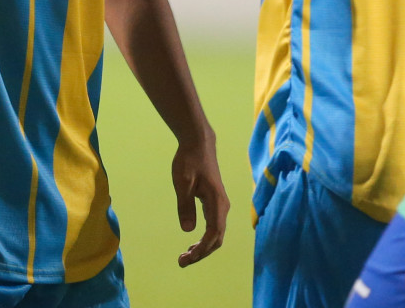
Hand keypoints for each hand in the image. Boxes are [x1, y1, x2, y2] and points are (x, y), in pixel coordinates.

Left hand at [171, 130, 227, 266]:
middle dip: (201, 253)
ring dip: (203, 247)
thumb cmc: (189, 160)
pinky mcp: (215, 202)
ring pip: (216, 234)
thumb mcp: (182, 182)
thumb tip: (187, 230)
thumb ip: (185, 205)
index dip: (201, 250)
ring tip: (186, 256)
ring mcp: (220, 205)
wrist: (198, 143)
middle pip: (216, 239)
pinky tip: (193, 243)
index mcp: (217, 203)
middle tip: (182, 262)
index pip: (212, 234)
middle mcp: (222, 207)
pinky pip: (213, 226)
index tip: (186, 258)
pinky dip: (204, 238)